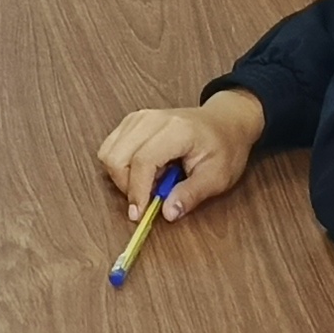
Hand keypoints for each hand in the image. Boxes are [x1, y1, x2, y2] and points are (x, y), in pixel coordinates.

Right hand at [95, 92, 262, 215]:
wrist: (225, 121)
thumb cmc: (224, 147)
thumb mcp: (217, 177)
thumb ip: (191, 195)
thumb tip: (167, 214)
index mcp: (177, 130)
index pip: (143, 161)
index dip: (137, 191)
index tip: (138, 214)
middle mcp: (152, 119)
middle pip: (116, 156)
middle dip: (126, 185)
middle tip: (151, 196)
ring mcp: (139, 118)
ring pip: (108, 152)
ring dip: (122, 176)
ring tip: (152, 180)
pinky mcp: (132, 122)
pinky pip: (110, 147)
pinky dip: (120, 166)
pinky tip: (144, 170)